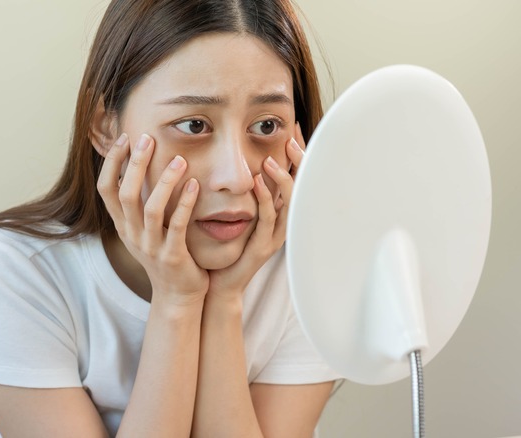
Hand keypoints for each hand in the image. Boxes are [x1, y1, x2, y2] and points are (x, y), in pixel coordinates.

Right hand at [97, 133, 208, 304]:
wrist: (178, 296)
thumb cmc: (165, 254)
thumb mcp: (145, 229)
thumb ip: (140, 202)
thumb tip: (139, 164)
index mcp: (123, 225)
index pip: (106, 190)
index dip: (112, 163)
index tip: (124, 138)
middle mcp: (132, 235)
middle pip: (125, 194)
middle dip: (135, 164)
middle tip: (148, 138)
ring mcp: (151, 247)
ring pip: (151, 210)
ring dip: (165, 182)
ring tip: (180, 160)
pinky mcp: (173, 256)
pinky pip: (177, 226)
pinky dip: (185, 204)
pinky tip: (194, 185)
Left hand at [207, 123, 306, 296]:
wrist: (219, 283)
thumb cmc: (227, 246)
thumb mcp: (241, 212)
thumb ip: (247, 190)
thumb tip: (244, 156)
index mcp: (280, 213)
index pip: (297, 178)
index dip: (299, 156)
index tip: (295, 130)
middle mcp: (283, 223)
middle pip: (302, 188)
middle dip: (300, 163)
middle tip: (291, 140)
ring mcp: (275, 236)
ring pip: (288, 203)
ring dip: (281, 179)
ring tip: (270, 160)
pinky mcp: (262, 247)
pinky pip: (267, 219)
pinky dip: (264, 199)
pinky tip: (257, 183)